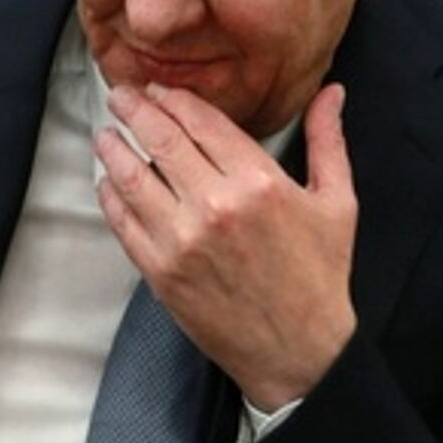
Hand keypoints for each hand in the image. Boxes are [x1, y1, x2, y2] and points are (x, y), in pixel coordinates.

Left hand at [95, 81, 359, 409]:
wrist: (299, 352)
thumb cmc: (320, 276)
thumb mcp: (336, 203)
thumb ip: (328, 141)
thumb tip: (331, 91)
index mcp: (259, 181)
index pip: (201, 121)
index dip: (174, 99)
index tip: (160, 90)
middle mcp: (215, 205)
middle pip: (161, 139)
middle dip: (135, 110)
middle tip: (122, 97)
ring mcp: (181, 240)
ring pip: (131, 176)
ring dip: (113, 148)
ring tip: (106, 134)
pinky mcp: (160, 272)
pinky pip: (122, 222)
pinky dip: (109, 196)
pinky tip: (107, 182)